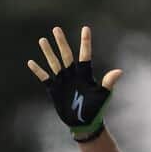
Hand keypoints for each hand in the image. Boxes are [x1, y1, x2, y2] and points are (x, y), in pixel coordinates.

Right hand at [27, 26, 122, 141]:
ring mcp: (63, 81)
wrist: (84, 123)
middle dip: (61, 42)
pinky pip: (44, 78)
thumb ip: (109, 83)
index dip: (85, 42)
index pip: (85, 55)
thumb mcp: (103, 96)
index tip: (85, 28)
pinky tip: (31, 62)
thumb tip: (119, 71)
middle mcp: (73, 75)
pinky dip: (38, 71)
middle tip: (56, 29)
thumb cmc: (96, 109)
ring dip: (48, 52)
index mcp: (85, 74)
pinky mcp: (54, 89)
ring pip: (54, 63)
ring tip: (43, 40)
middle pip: (66, 55)